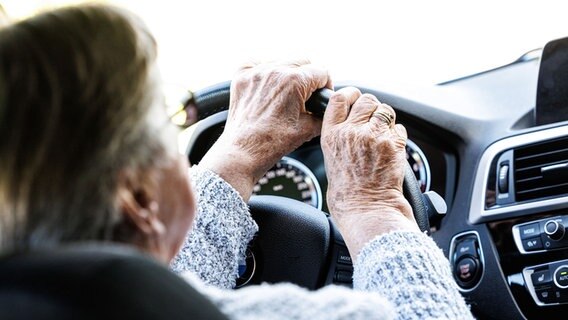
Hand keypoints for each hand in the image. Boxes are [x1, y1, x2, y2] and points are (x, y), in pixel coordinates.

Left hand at [200, 60, 331, 200]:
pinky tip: (268, 85)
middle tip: (306, 95)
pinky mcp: (241, 77)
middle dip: (309, 77)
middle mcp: (275, 71)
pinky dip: (264, 71)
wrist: (243, 152)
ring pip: (282, 61)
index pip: (322, 72)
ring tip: (286, 93)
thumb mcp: (308, 129)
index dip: (326, 85)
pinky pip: (257, 63)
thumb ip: (324, 114)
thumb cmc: (273, 144)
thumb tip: (329, 107)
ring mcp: (256, 73)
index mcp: (294, 81)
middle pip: (303, 62)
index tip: (321, 95)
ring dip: (288, 73)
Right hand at [321, 87, 419, 259]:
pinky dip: (398, 136)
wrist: (367, 210)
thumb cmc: (348, 195)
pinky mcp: (393, 144)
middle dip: (372, 107)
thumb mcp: (331, 161)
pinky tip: (392, 149)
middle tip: (374, 118)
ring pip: (385, 111)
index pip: (339, 99)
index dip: (350, 94)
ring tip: (384, 135)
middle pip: (366, 100)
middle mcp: (351, 132)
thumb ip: (340, 139)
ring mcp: (373, 136)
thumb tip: (350, 126)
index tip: (355, 96)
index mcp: (332, 136)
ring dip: (386, 120)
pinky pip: (399, 128)